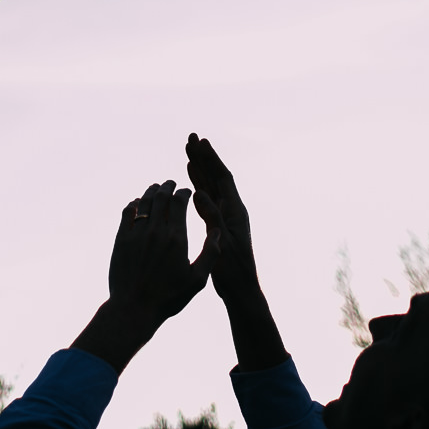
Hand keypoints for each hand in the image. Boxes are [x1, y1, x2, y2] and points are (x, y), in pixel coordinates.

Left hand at [108, 180, 212, 321]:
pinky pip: (127, 213)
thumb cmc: (168, 297)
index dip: (184, 192)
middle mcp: (156, 232)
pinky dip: (134, 204)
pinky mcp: (121, 240)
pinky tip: (138, 204)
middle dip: (168, 186)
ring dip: (151, 192)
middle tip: (171, 183)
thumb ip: (210, 254)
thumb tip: (216, 232)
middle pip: (161, 197)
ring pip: (144, 202)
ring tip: (156, 189)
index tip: (187, 192)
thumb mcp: (196, 280)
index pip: (179, 202)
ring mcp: (136, 234)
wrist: (134, 309)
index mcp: (176, 239)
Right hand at [187, 134, 288, 370]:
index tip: (199, 142)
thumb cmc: (233, 271)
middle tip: (191, 138)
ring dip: (200, 168)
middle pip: (216, 177)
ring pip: (210, 186)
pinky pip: (207, 198)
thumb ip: (212, 218)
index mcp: (235, 211)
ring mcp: (225, 216)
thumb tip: (200, 194)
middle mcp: (231, 209)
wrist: (240, 290)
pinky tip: (191, 178)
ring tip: (189, 151)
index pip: (222, 177)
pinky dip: (198, 185)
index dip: (211, 159)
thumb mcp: (222, 244)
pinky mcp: (218, 224)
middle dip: (204, 157)